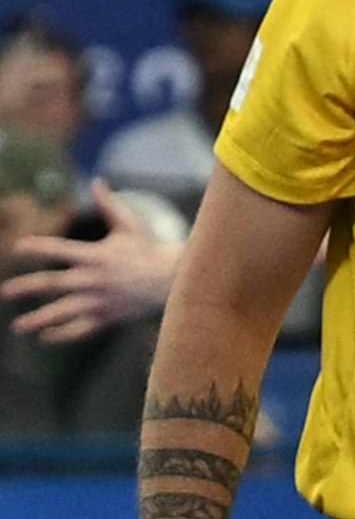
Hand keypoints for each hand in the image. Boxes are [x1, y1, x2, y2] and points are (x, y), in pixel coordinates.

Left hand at [3, 182, 181, 342]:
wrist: (173, 280)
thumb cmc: (148, 248)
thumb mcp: (131, 225)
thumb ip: (110, 205)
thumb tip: (97, 181)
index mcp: (97, 256)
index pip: (60, 250)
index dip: (38, 247)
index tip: (18, 248)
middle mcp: (95, 280)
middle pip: (53, 285)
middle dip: (26, 288)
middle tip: (5, 292)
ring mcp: (100, 301)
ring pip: (64, 312)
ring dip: (39, 319)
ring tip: (19, 325)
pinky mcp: (107, 317)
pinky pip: (81, 330)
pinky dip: (62, 335)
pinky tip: (45, 336)